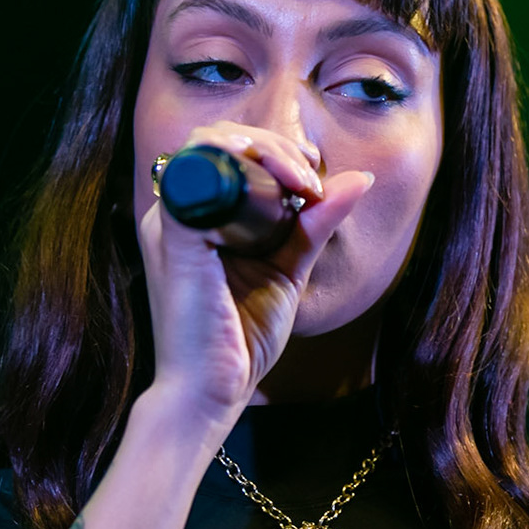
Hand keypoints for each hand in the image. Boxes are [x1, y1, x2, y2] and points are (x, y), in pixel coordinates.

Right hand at [137, 121, 372, 425]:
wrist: (212, 392)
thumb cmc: (242, 337)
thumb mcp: (290, 269)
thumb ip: (315, 224)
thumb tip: (358, 180)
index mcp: (198, 214)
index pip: (229, 148)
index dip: (275, 147)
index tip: (314, 179)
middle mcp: (177, 210)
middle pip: (219, 136)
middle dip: (275, 144)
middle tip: (312, 180)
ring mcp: (170, 222)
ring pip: (208, 143)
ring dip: (263, 149)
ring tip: (302, 183)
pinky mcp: (174, 239)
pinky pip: (199, 176)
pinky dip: (243, 166)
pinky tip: (284, 190)